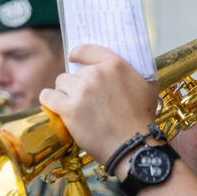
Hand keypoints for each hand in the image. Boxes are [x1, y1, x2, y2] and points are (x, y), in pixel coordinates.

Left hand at [39, 45, 159, 163]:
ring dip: (64, 93)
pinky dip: (49, 100)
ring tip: (74, 107)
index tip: (72, 57)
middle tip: (86, 101)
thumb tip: (125, 68)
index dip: (77, 54)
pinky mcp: (69, 108)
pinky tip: (54, 106)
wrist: (133, 145)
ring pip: (61, 83)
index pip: (88, 50)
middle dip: (77, 85)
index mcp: (115, 65)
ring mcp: (81, 91)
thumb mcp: (148, 86)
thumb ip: (135, 71)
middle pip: (74, 72)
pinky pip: (48, 96)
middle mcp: (96, 74)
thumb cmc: (142, 118)